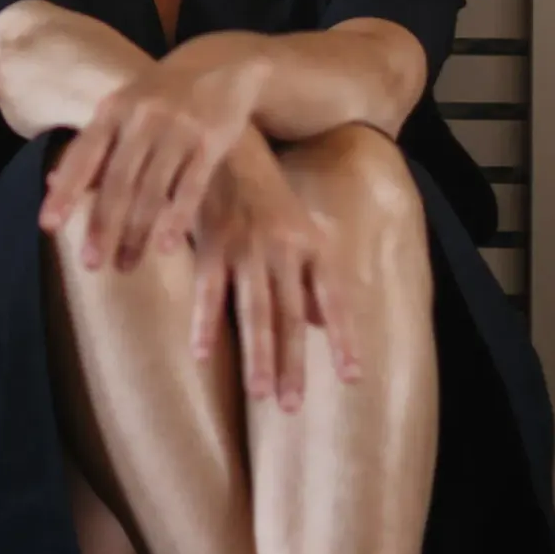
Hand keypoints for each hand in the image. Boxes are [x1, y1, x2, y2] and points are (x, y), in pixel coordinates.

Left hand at [38, 36, 267, 272]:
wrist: (219, 64)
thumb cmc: (159, 98)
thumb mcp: (122, 111)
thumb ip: (92, 147)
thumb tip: (50, 182)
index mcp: (113, 110)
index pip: (83, 155)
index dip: (65, 190)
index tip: (48, 225)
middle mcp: (142, 117)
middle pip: (118, 180)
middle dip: (103, 224)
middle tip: (90, 263)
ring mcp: (178, 128)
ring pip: (152, 189)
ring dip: (137, 232)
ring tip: (124, 265)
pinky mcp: (211, 140)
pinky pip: (191, 186)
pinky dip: (176, 218)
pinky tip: (164, 246)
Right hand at [190, 138, 356, 409]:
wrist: (231, 147)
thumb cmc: (268, 194)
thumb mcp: (302, 231)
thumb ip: (312, 279)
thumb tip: (321, 324)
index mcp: (312, 246)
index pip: (333, 298)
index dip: (343, 337)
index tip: (352, 376)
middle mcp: (284, 251)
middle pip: (290, 316)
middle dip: (292, 364)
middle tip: (292, 406)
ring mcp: (246, 250)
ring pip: (254, 311)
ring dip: (258, 355)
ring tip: (261, 394)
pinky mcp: (212, 246)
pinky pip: (208, 293)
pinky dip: (204, 324)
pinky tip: (203, 354)